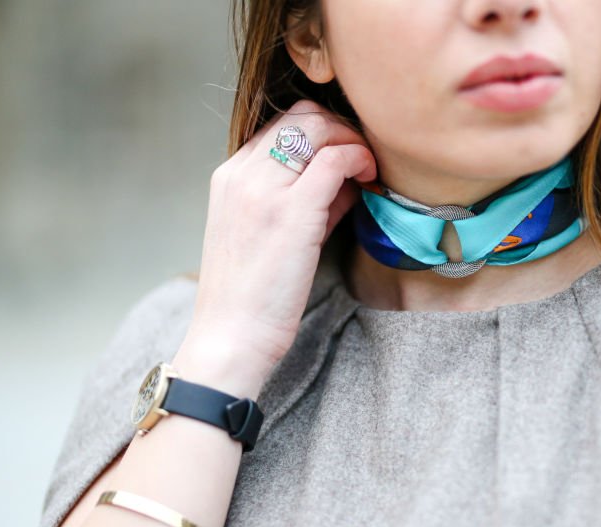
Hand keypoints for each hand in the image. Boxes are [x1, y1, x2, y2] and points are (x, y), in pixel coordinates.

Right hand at [183, 99, 376, 380]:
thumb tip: (347, 179)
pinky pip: (334, 159)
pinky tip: (369, 181)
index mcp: (231, 176)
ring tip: (369, 171)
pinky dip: (359, 160)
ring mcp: (263, 188)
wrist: (231, 336)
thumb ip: (306, 201)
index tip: (347, 159)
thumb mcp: (274, 235)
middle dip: (342, 129)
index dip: (324, 134)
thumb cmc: (254, 296)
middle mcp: (242, 172)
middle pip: (302, 115)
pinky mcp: (291, 210)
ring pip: (319, 128)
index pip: (283, 124)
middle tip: (364, 160)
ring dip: (353, 141)